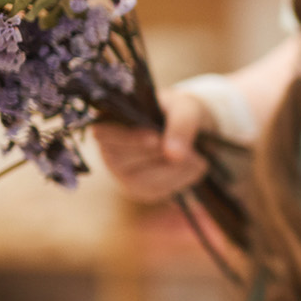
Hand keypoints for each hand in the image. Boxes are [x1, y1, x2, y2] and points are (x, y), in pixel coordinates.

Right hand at [91, 89, 212, 201]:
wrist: (190, 129)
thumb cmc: (179, 111)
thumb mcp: (185, 109)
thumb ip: (181, 125)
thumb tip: (174, 155)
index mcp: (110, 121)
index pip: (103, 134)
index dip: (129, 139)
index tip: (157, 139)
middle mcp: (109, 150)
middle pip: (125, 162)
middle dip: (162, 154)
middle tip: (192, 148)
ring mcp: (122, 173)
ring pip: (144, 180)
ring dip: (177, 170)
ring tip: (197, 156)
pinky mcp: (139, 190)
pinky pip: (158, 191)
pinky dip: (181, 180)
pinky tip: (192, 167)